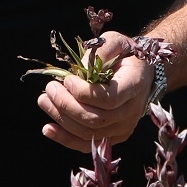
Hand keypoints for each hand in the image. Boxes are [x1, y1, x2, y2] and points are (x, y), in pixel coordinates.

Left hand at [38, 31, 152, 152]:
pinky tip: (48, 128)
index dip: (83, 92)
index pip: (108, 99)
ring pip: (89, 133)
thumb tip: (81, 68)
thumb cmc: (126, 54)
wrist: (142, 73)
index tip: (67, 79)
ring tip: (44, 101)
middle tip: (50, 88)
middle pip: (95, 119)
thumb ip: (101, 50)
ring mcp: (123, 128)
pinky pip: (87, 144)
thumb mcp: (116, 41)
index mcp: (134, 86)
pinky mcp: (113, 137)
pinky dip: (65, 138)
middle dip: (66, 104)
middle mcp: (131, 111)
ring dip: (61, 118)